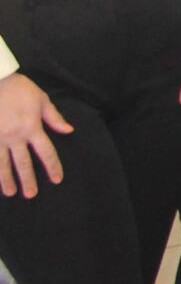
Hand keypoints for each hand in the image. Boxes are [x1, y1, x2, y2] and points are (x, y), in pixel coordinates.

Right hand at [0, 73, 72, 197]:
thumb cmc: (20, 89)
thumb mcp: (42, 100)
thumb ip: (54, 118)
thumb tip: (69, 130)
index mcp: (32, 128)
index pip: (46, 152)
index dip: (52, 167)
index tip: (56, 180)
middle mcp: (15, 136)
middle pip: (23, 163)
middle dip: (28, 180)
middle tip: (31, 195)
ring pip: (2, 163)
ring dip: (6, 179)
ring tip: (10, 192)